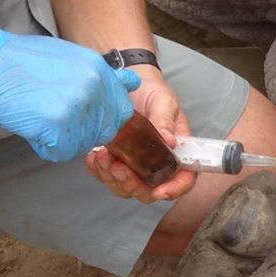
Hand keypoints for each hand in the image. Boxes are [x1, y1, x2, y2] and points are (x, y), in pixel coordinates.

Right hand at [0, 31, 137, 161]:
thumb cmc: (19, 62)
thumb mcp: (70, 57)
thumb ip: (102, 74)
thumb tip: (131, 82)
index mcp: (98, 70)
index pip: (121, 108)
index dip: (104, 118)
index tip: (88, 118)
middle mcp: (94, 88)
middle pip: (106, 129)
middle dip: (86, 131)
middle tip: (59, 121)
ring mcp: (78, 109)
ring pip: (84, 143)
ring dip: (64, 140)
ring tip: (42, 118)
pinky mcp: (59, 129)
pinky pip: (62, 153)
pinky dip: (46, 147)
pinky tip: (33, 129)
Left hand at [84, 70, 197, 202]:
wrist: (132, 85)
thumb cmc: (154, 93)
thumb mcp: (164, 103)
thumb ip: (165, 121)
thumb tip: (170, 141)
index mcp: (178, 152)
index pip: (183, 179)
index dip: (173, 189)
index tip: (158, 191)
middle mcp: (157, 164)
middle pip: (149, 190)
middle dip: (132, 185)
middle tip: (118, 167)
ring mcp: (135, 165)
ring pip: (125, 187)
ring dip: (111, 177)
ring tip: (102, 156)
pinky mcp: (116, 160)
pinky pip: (107, 176)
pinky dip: (98, 171)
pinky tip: (92, 158)